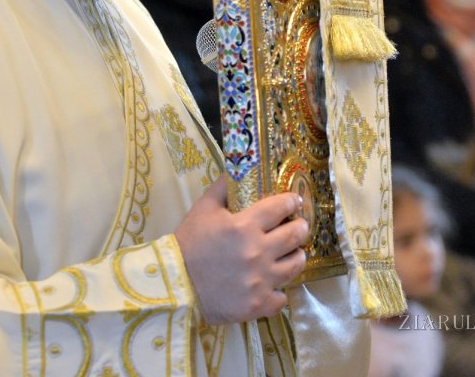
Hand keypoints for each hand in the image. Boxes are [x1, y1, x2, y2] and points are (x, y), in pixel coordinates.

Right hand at [175, 178, 308, 324]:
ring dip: (296, 256)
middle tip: (299, 226)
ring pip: (295, 265)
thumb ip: (223, 188)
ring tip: (293, 254)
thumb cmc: (188, 243)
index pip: (280, 207)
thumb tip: (237, 168)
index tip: (294, 202)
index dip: (291, 202)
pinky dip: (279, 291)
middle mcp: (258, 252)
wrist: (173, 284)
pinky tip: (273, 285)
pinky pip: (282, 298)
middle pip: (295, 235)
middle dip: (300, 227)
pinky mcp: (258, 304)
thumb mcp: (203, 208)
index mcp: (244, 226)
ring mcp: (260, 281)